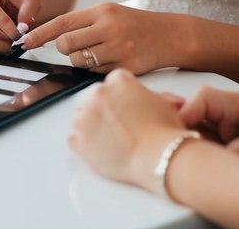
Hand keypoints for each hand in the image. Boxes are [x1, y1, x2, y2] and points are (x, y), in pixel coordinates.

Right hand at [0, 0, 38, 51]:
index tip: (19, 36)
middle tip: (16, 41)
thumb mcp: (30, 1)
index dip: (8, 28)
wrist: (14, 6)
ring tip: (12, 45)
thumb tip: (22, 28)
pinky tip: (4, 46)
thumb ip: (28, 12)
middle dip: (3, 38)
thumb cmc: (20, 2)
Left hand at [13, 2, 176, 73]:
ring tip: (96, 53)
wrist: (169, 35)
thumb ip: (83, 22)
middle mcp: (108, 28)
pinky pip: (94, 72)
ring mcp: (117, 48)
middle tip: (73, 47)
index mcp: (101, 11)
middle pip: (66, 43)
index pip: (62, 22)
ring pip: (78, 61)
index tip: (25, 41)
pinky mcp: (124, 67)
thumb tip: (52, 36)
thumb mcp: (109, 13)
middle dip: (63, 48)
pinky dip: (95, 69)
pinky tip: (108, 61)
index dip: (40, 33)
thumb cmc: (134, 24)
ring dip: (79, 60)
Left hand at [70, 69, 192, 189]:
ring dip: (91, 126)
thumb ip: (144, 95)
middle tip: (116, 127)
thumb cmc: (165, 133)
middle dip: (101, 111)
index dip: (118, 98)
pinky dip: (84, 145)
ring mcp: (85, 116)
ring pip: (80, 117)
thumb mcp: (162, 103)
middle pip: (92, 98)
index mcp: (119, 81)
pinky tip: (100, 150)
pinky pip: (74, 139)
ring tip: (109, 141)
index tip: (122, 109)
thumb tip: (141, 98)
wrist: (160, 158)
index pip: (111, 84)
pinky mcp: (78, 138)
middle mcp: (99, 93)